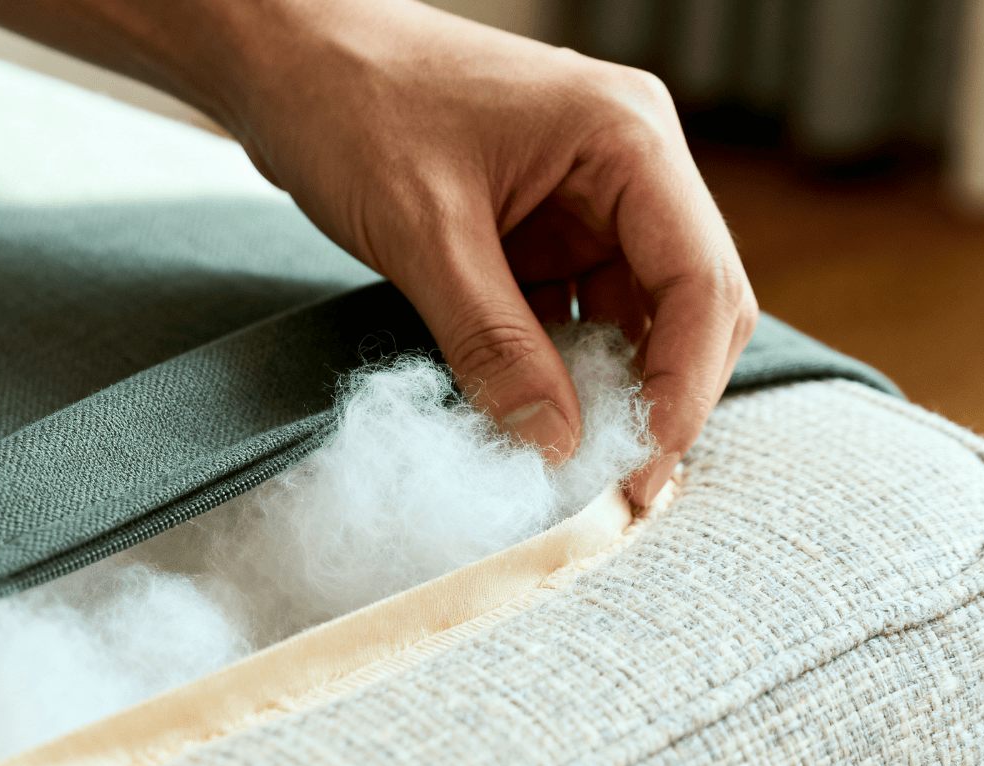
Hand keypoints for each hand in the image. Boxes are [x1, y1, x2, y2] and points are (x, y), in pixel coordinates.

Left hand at [216, 1, 756, 503]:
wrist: (284, 57)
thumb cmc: (351, 103)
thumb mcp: (422, 233)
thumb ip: (492, 342)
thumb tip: (554, 445)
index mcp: (625, 138)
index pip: (699, 280)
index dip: (683, 385)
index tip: (642, 464)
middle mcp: (626, 165)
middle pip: (688, 303)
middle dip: (661, 396)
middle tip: (621, 489)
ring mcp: (585, 197)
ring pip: (633, 316)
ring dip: (611, 391)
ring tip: (579, 470)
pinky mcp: (541, 228)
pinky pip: (575, 312)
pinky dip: (562, 368)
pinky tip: (537, 421)